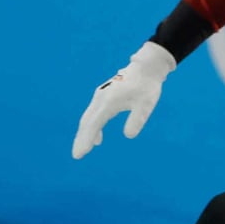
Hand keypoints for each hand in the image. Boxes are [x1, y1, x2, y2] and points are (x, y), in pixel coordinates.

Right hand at [71, 41, 175, 158]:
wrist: (146, 68)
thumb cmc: (147, 86)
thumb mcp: (145, 105)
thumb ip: (137, 120)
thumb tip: (128, 135)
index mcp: (108, 102)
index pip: (93, 125)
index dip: (85, 140)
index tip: (80, 154)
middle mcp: (100, 98)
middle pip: (87, 122)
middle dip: (81, 139)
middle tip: (77, 156)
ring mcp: (100, 96)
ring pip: (89, 117)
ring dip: (86, 133)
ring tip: (84, 149)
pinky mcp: (104, 95)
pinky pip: (94, 113)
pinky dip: (93, 126)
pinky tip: (98, 138)